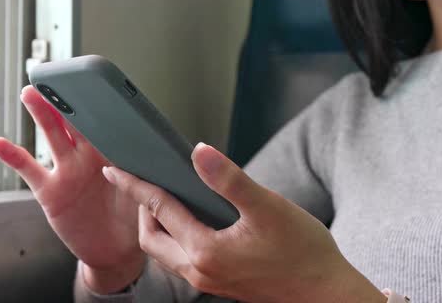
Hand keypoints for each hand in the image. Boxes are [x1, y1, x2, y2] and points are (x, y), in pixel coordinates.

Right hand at [0, 86, 143, 293]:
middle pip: (76, 121)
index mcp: (113, 152)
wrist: (117, 252)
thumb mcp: (146, 190)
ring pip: (53, 136)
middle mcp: (88, 157)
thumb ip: (144, 168)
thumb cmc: (134, 218)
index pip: (105, 120)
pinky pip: (29, 170)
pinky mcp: (50, 191)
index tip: (96, 80)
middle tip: (58, 75)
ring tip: (31, 93)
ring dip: (42, 115)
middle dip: (67, 98)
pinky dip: (13, 156)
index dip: (99, 101)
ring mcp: (67, 171)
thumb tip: (158, 148)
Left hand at [101, 143, 386, 302]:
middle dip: (141, 211)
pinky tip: (194, 223)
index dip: (135, 186)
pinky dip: (176, 239)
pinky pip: (184, 260)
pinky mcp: (221, 283)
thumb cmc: (303, 253)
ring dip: (158, 227)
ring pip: (166, 253)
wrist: (326, 293)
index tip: (114, 171)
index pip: (159, 210)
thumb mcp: (267, 208)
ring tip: (164, 201)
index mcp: (205, 250)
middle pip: (152, 240)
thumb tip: (199, 153)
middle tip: (144, 184)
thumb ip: (229, 180)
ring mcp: (210, 280)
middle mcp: (200, 270)